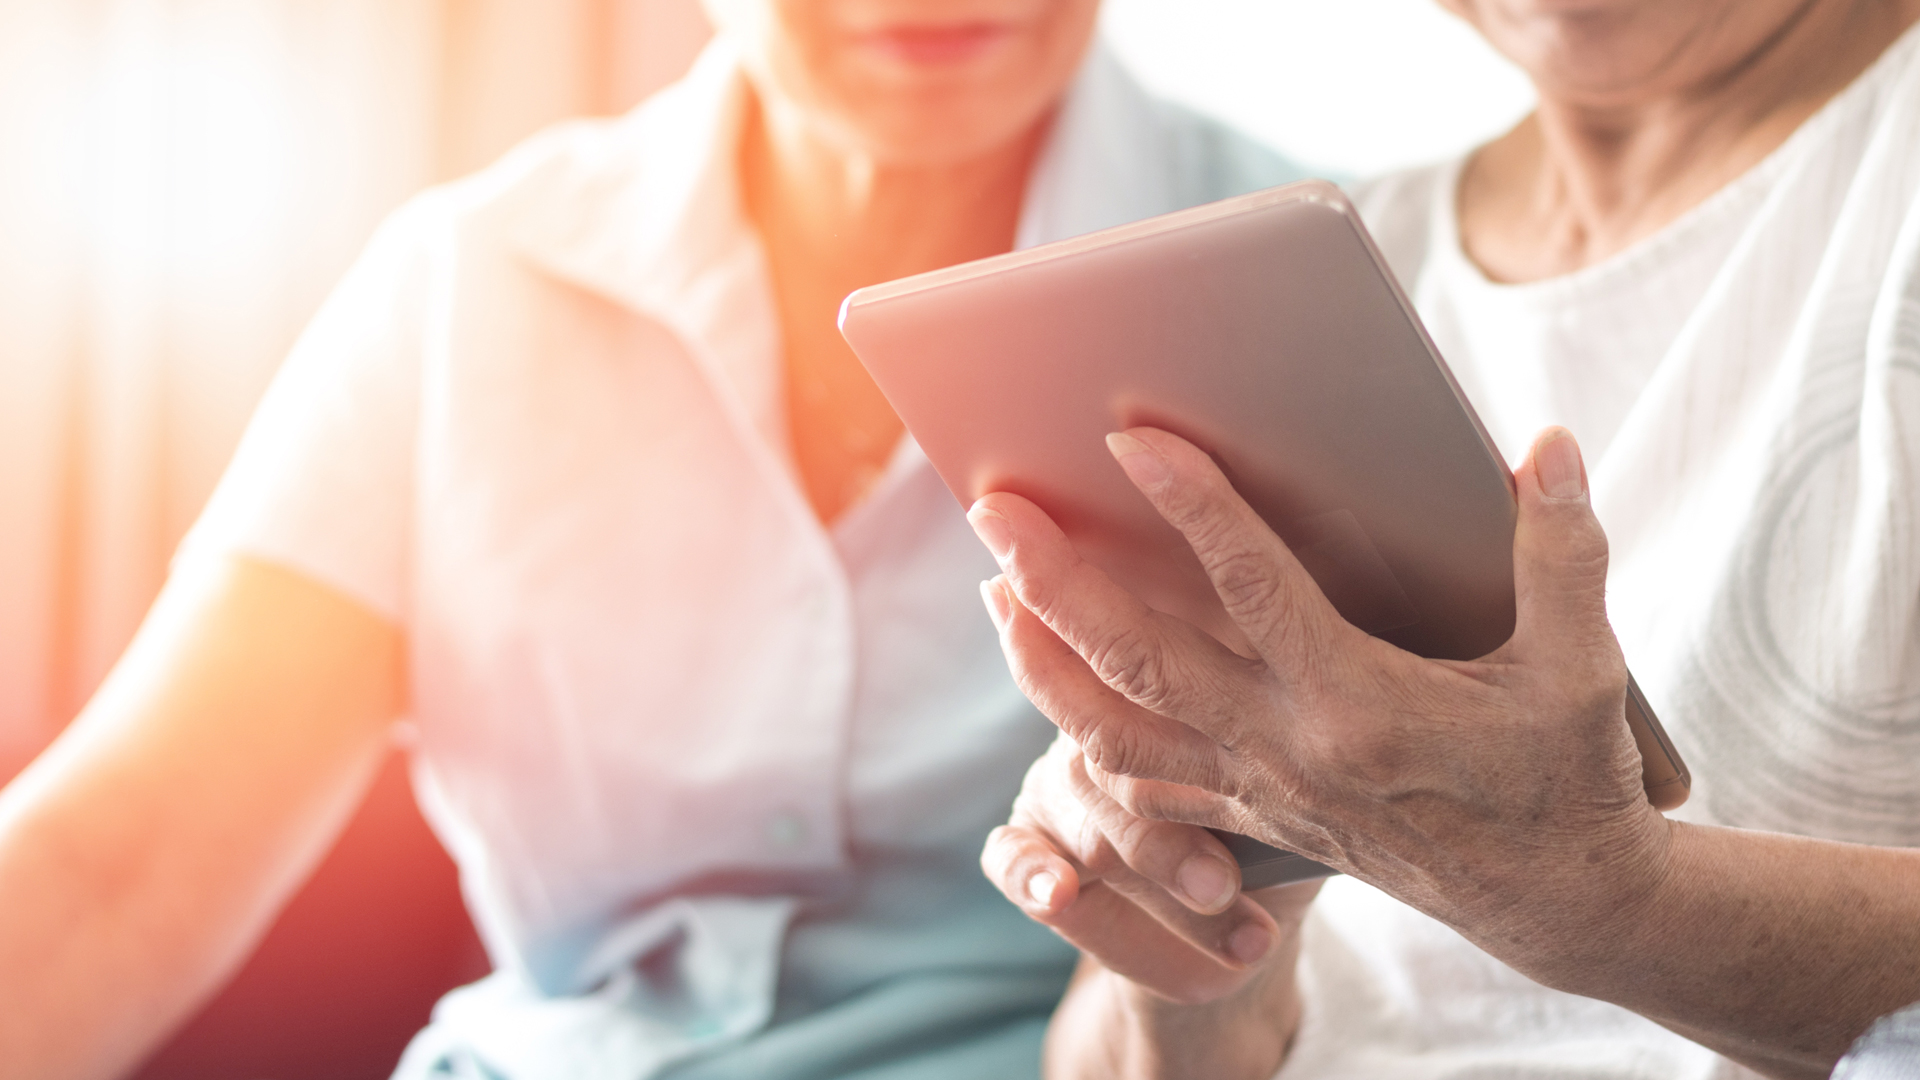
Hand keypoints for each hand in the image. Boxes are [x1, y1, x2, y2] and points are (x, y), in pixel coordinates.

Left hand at [967, 425, 1671, 985]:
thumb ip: (1562, 552)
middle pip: (1141, 662)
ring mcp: (1257, 790)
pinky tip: (1052, 679)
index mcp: (1362, 704)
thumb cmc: (1566, 775)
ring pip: (1113, 732)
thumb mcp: (1585, 666)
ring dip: (1043, 661)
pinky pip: (1139, 782)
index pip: (1254, 589)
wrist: (1552, 901)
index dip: (1191, 508)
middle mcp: (1288, 751)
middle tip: (994, 507)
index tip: (1130, 437)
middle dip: (1058, 582)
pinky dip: (1081, 731)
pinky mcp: (1250, 815)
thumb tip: (1547, 446)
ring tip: (996, 589)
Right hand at [981, 729, 1318, 1004]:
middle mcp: (1106, 727)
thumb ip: (1292, 782)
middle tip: (1224, 886)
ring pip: (1090, 827)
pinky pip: (1009, 853)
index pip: (1169, 698)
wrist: (1243, 936)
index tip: (1254, 795)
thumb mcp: (1300, 813)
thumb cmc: (1279, 853)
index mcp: (1171, 700)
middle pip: (1122, 767)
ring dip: (1157, 886)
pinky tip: (1056, 893)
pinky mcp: (1028, 841)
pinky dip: (1031, 873)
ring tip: (1232, 927)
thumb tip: (1327, 766)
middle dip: (1176, 837)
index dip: (1201, 740)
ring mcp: (1060, 783)